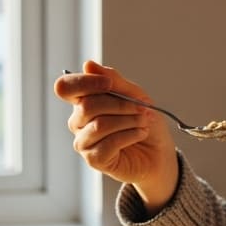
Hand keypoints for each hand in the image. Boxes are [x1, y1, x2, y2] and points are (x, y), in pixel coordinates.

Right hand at [54, 61, 178, 211]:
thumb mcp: (134, 94)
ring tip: (144, 122)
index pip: (65, 88)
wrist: (159, 152)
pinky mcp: (94, 160)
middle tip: (143, 108)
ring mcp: (84, 141)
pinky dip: (130, 135)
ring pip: (99, 125)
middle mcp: (78, 121)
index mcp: (83, 101)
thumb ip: (113, 80)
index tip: (109, 83)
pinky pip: (108, 144)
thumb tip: (88, 65)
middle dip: (121, 105)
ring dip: (129, 121)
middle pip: (87, 106)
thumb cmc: (144, 121)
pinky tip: (141, 134)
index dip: (84, 82)